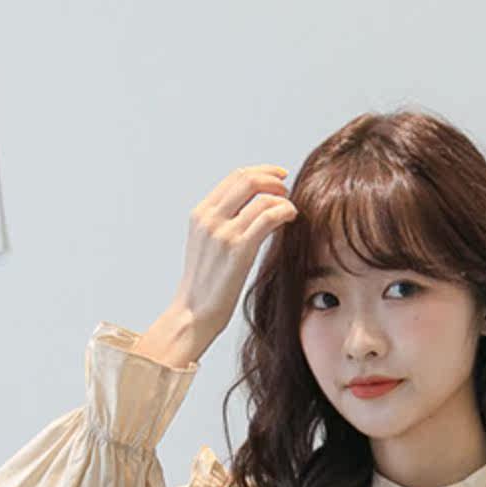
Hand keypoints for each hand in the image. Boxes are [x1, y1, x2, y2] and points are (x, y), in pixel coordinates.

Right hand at [166, 163, 298, 353]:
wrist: (193, 314)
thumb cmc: (205, 286)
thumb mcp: (206, 245)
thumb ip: (222, 223)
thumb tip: (251, 210)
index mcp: (200, 214)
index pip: (234, 177)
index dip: (261, 172)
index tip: (278, 177)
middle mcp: (209, 218)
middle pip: (248, 179)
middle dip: (273, 179)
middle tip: (287, 190)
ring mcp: (223, 233)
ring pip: (261, 196)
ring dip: (282, 198)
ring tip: (291, 209)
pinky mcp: (238, 249)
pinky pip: (268, 217)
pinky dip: (285, 211)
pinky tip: (292, 218)